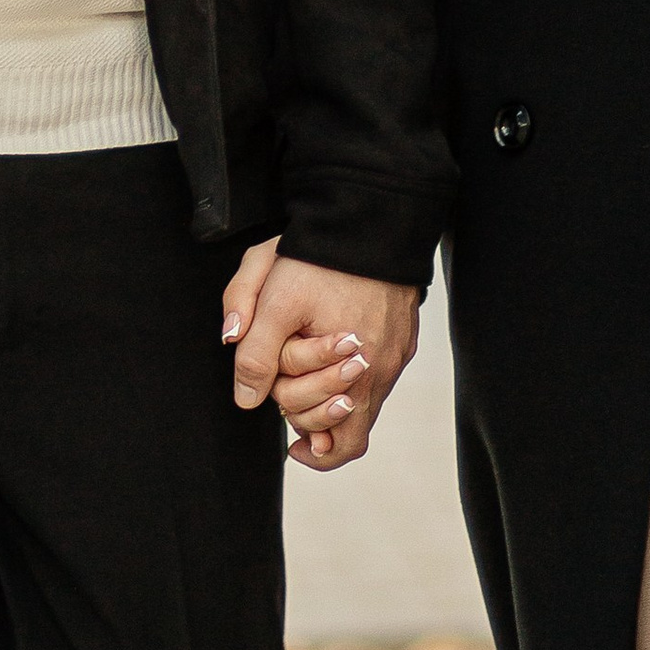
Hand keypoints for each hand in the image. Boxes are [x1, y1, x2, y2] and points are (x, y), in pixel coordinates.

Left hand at [220, 237, 419, 468]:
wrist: (368, 217)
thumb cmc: (316, 256)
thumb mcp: (272, 297)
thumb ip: (254, 350)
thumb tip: (246, 397)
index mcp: (347, 366)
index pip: (326, 432)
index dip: (297, 428)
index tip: (284, 426)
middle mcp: (379, 369)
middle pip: (346, 429)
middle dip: (311, 418)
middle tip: (286, 398)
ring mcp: (395, 357)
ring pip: (365, 409)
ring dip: (331, 404)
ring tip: (303, 389)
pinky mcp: (403, 342)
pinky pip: (379, 382)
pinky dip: (352, 384)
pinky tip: (328, 364)